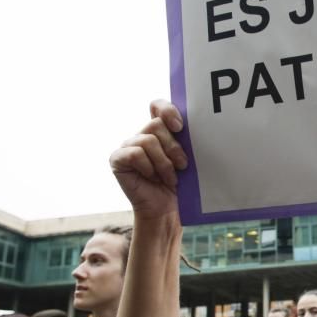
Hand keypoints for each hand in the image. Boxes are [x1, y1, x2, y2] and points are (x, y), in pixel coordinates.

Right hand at [109, 100, 188, 220]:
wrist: (168, 210)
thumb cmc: (181, 185)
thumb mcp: (188, 159)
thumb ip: (186, 140)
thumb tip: (198, 124)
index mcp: (160, 131)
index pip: (157, 106)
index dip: (167, 110)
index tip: (180, 127)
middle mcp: (142, 135)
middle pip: (156, 124)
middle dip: (173, 146)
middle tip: (183, 165)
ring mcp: (128, 146)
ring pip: (147, 140)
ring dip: (163, 162)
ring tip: (170, 178)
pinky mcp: (118, 159)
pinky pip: (134, 153)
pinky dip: (148, 167)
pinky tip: (152, 178)